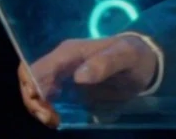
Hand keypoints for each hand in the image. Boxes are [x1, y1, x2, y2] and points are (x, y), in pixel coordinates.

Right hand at [18, 34, 159, 127]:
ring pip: (36, 91)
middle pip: (30, 81)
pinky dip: (49, 110)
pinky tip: (60, 119)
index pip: (34, 68)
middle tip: (52, 120)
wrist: (144, 60)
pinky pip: (49, 98)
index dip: (32, 89)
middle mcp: (61, 62)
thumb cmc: (134, 55)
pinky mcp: (69, 87)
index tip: (46, 108)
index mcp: (68, 53)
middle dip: (34, 103)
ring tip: (56, 121)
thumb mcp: (126, 56)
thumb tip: (79, 77)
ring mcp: (63, 75)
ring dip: (39, 109)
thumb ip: (106, 63)